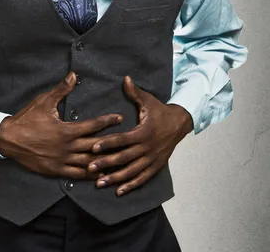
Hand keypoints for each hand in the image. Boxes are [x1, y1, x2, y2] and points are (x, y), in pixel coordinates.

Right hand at [0, 71, 122, 179]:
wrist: (9, 139)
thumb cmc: (28, 118)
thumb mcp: (44, 101)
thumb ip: (61, 89)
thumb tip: (73, 75)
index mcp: (67, 130)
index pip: (93, 126)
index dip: (108, 122)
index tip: (119, 118)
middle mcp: (68, 147)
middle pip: (95, 146)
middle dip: (112, 143)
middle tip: (127, 141)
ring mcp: (62, 161)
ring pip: (88, 164)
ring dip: (104, 162)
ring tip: (118, 161)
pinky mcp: (56, 170)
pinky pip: (76, 175)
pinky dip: (89, 175)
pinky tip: (99, 175)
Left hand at [87, 76, 193, 195]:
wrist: (180, 123)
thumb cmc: (160, 110)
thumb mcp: (148, 100)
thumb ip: (135, 92)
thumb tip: (125, 78)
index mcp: (144, 131)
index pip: (122, 139)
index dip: (108, 143)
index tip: (93, 147)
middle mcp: (147, 147)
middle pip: (124, 157)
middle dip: (106, 163)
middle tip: (89, 167)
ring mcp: (152, 159)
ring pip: (132, 171)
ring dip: (115, 178)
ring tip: (99, 182)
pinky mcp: (156, 166)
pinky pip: (143, 178)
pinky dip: (131, 185)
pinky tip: (118, 191)